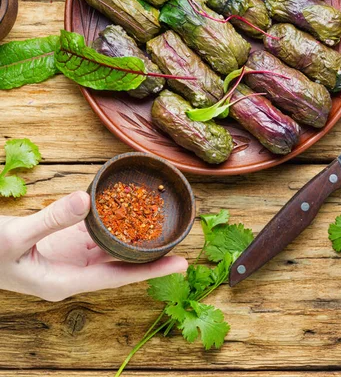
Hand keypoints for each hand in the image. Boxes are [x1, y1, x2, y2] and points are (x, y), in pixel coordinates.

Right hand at [0, 191, 186, 300]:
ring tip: (163, 223)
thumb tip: (86, 200)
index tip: (180, 264)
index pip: (117, 277)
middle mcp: (72, 271)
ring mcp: (68, 255)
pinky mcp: (63, 239)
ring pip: (110, 245)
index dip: (150, 270)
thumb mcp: (16, 237)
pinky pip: (95, 230)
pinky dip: (112, 220)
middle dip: (150, 253)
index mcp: (65, 281)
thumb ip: (50, 219)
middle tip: (182, 239)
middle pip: (120, 262)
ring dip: (134, 235)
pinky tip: (128, 208)